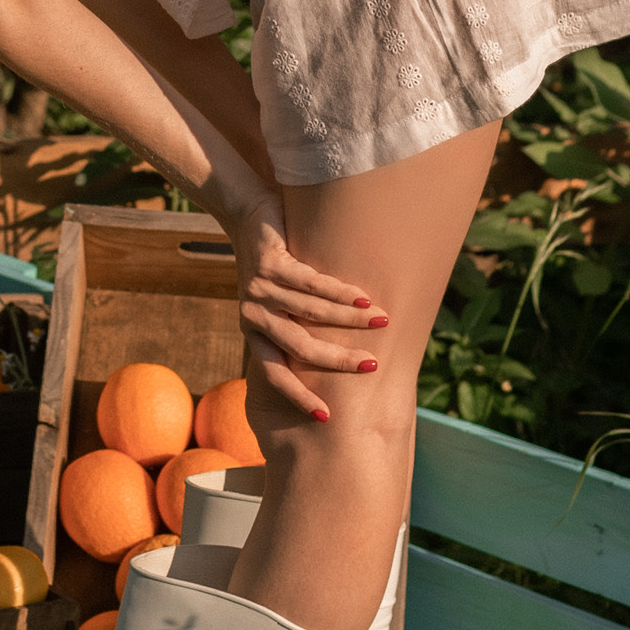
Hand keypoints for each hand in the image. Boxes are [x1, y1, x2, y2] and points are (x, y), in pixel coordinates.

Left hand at [224, 191, 385, 423]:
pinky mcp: (269, 262)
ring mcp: (259, 288)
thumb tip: (340, 357)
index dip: (298, 396)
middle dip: (338, 360)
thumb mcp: (276, 300)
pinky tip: (365, 299)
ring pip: (311, 313)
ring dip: (350, 320)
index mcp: (253, 331)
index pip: (274, 374)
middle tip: (372, 367)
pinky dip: (341, 292)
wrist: (246, 213)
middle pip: (299, 348)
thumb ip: (297, 325)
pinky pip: (311, 282)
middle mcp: (252, 314)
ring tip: (383, 323)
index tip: (326, 417)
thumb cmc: (271, 263)